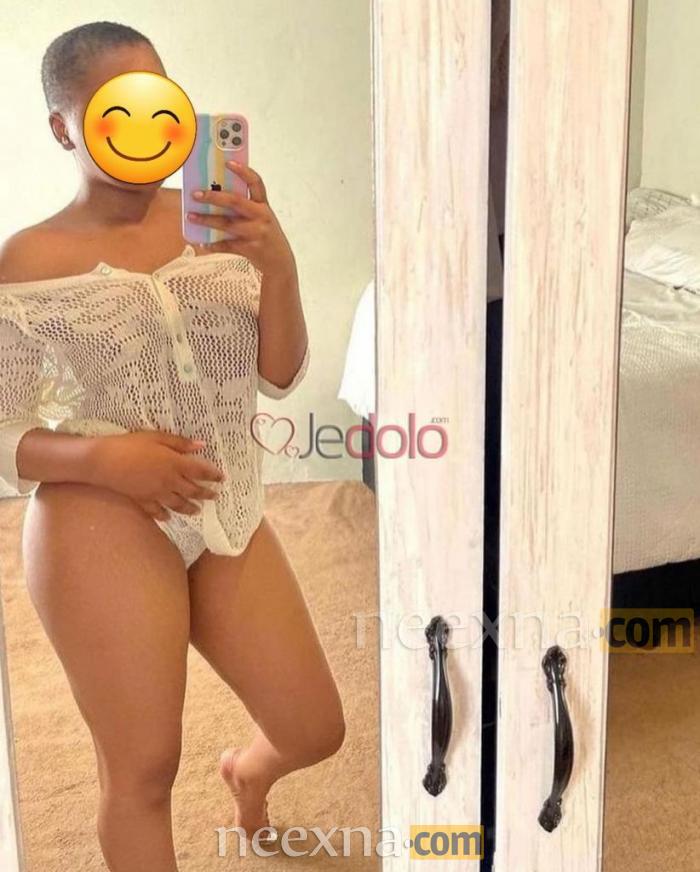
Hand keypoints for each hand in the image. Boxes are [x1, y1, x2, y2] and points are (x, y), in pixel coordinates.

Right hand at [88, 430, 224, 520]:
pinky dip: (164, 515)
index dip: (212, 475)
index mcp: (175, 463)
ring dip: (190, 508)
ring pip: (178, 504)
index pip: (200, 471)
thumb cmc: (130, 444)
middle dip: (205, 494)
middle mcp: (169, 481)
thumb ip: (180, 443)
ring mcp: (156, 493)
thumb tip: (201, 446)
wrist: (104, 462)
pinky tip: (168, 518)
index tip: (222, 479)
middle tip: (215, 497)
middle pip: (192, 490)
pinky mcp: (142, 500)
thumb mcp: (156, 437)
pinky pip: (156, 511)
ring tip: (197, 510)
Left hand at [186, 162, 295, 276]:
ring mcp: (256, 233)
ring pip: (227, 224)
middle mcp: (261, 217)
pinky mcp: (250, 249)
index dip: (243, 171)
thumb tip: (215, 196)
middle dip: (213, 196)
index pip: (255, 183)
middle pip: (235, 202)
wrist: (280, 262)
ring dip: (207, 220)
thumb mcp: (261, 218)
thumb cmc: (266, 236)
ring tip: (191, 216)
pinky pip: (227, 245)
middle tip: (196, 194)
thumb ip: (245, 207)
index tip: (228, 162)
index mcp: (264, 205)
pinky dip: (213, 244)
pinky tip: (203, 242)